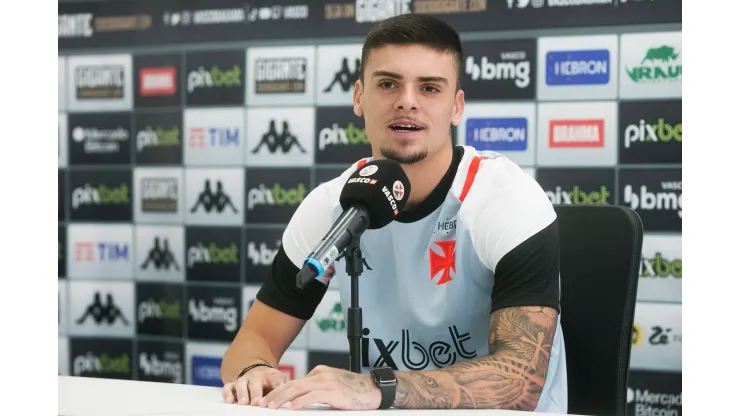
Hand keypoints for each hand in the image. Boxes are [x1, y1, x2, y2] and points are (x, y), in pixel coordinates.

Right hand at [222, 366, 287, 405]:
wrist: (259, 373)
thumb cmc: (271, 382)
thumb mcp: (280, 382)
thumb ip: (283, 390)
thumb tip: (289, 400)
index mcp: (271, 375)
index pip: (275, 381)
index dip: (275, 389)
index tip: (275, 399)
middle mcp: (256, 376)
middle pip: (256, 383)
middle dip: (256, 392)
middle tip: (256, 402)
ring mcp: (244, 380)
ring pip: (241, 384)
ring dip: (242, 393)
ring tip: (244, 402)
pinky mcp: (233, 384)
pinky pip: (228, 387)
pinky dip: (227, 393)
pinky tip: (229, 401)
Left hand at [260, 365, 381, 409]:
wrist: (375, 389)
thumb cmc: (356, 391)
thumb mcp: (334, 388)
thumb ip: (318, 391)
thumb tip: (301, 402)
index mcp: (320, 372)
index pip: (295, 382)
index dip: (280, 392)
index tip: (268, 400)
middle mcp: (321, 374)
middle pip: (292, 384)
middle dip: (275, 395)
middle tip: (262, 404)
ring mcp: (327, 382)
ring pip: (298, 389)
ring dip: (281, 399)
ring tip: (270, 407)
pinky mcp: (333, 391)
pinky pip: (311, 397)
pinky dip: (298, 402)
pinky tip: (290, 408)